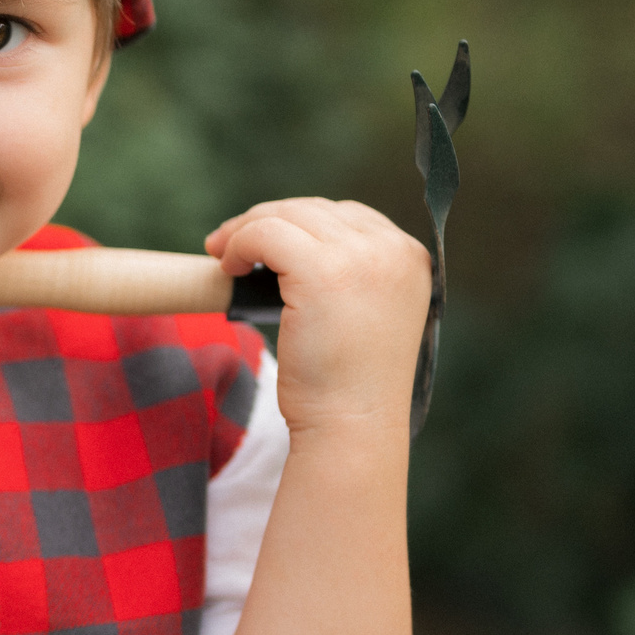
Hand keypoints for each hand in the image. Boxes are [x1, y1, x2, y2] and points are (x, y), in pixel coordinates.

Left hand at [203, 198, 428, 436]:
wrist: (353, 425)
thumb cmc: (348, 384)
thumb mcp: (365, 315)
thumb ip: (350, 276)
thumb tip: (288, 245)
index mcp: (411, 258)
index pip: (348, 217)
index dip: (300, 224)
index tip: (267, 244)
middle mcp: (393, 250)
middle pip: (315, 209)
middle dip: (268, 220)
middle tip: (228, 245)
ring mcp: (361, 257)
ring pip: (287, 215)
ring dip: (246, 229)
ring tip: (223, 254)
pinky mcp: (322, 271)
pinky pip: (266, 233)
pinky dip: (239, 242)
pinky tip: (228, 266)